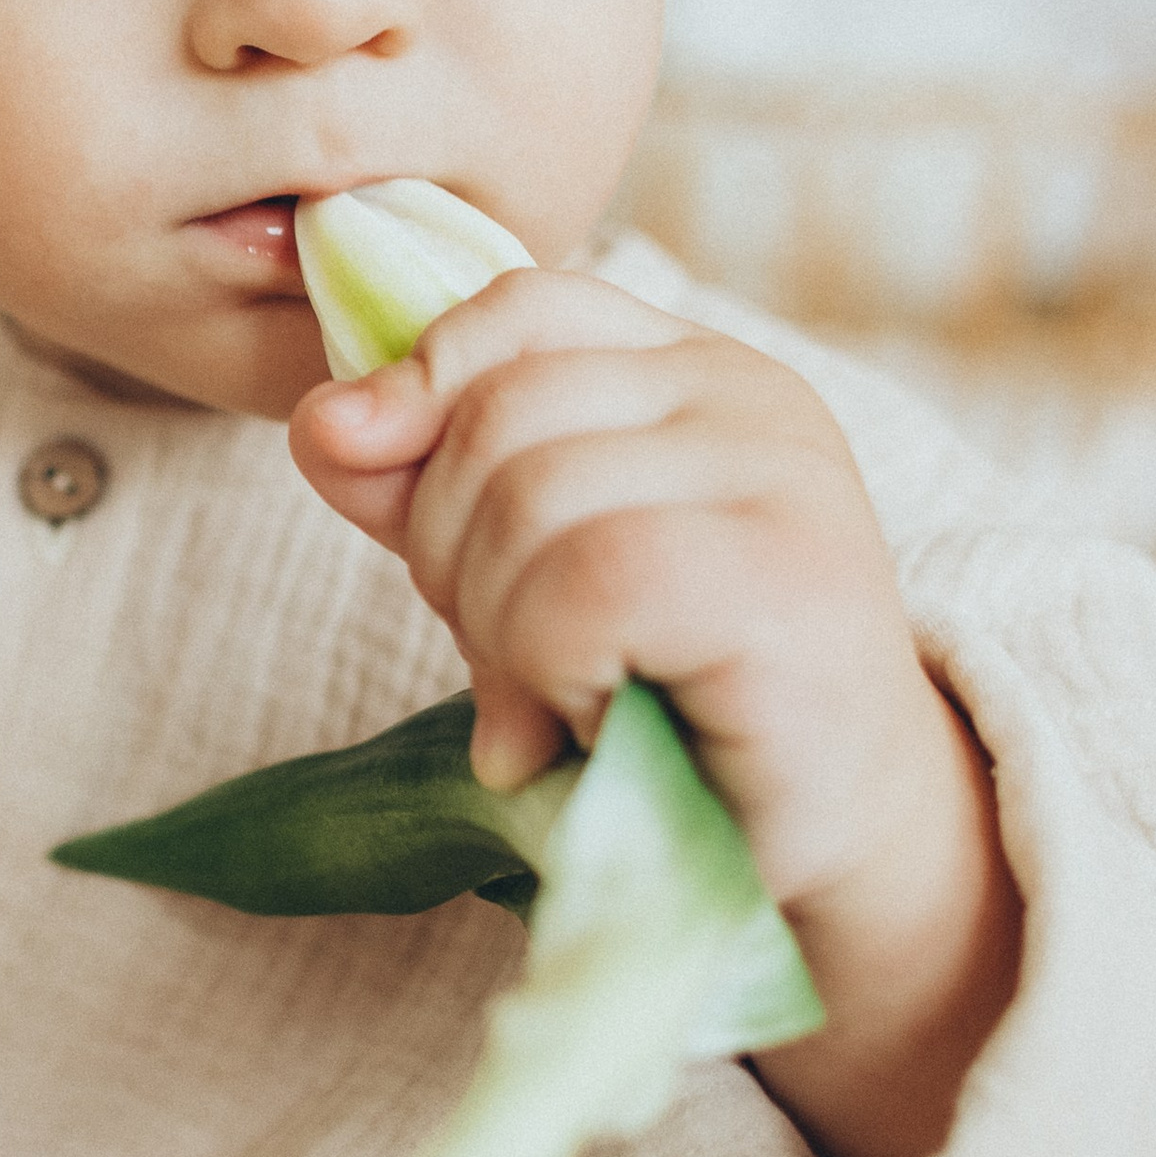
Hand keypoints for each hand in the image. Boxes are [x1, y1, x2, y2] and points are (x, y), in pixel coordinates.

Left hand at [290, 266, 1020, 1156]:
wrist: (832, 851)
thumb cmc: (672, 705)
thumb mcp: (525, 572)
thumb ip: (425, 487)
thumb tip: (322, 422)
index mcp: (693, 370)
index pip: (521, 305)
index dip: (423, 387)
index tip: (387, 494)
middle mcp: (749, 397)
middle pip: (498, 411)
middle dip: (449, 551)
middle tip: (511, 663)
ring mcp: (779, 480)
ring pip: (528, 499)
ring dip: (500, 631)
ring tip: (561, 704)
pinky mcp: (783, 580)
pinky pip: (585, 582)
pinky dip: (551, 668)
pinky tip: (595, 722)